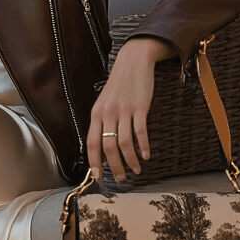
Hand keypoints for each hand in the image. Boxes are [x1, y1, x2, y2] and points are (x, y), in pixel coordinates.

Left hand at [87, 37, 173, 182]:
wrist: (133, 61)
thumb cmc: (119, 85)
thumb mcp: (104, 102)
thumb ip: (102, 122)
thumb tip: (102, 147)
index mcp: (96, 114)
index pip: (92, 143)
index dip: (94, 162)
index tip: (98, 176)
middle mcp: (108, 113)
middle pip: (108, 147)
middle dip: (115, 166)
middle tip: (122, 178)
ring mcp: (123, 110)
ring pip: (124, 143)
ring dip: (131, 160)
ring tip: (137, 169)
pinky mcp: (139, 106)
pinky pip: (140, 131)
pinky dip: (144, 146)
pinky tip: (147, 155)